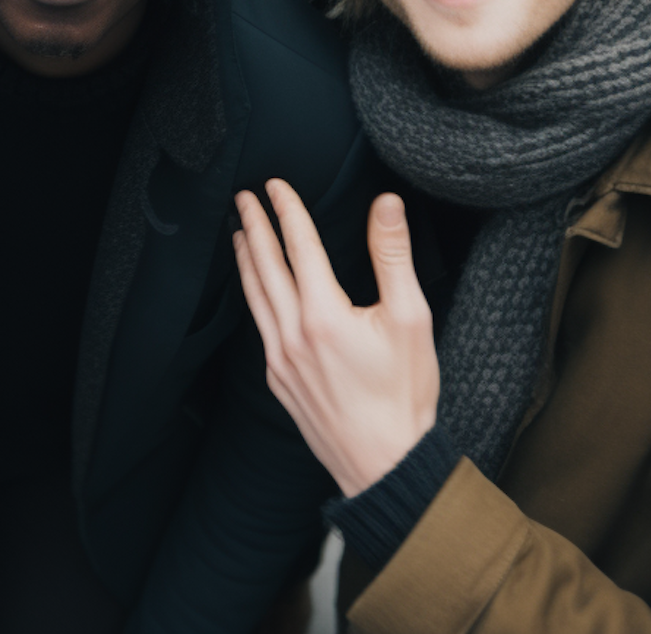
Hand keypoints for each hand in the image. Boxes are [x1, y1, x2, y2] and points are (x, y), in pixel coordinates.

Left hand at [233, 180, 438, 497]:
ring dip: (246, 260)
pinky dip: (253, 297)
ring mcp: (280, 359)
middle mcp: (293, 333)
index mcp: (324, 314)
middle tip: (243, 198)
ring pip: (255, 296)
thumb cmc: (404, 395)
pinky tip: (256, 291)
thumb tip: (385, 205)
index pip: (299, 245)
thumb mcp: (411, 319)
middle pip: (265, 266)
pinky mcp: (278, 380)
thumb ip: (393, 256)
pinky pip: (258, 326)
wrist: (386, 464)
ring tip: (239, 234)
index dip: (287, 209)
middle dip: (253, 226)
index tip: (274, 184)